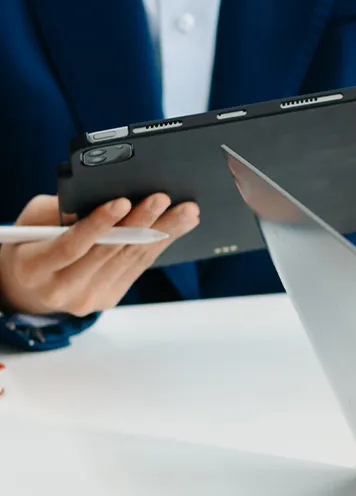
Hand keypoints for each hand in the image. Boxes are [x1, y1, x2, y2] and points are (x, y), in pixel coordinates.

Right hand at [0, 193, 198, 316]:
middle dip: (140, 222)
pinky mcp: (110, 298)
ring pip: (131, 260)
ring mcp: (90, 298)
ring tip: (185, 211)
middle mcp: (63, 289)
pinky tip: (179, 227)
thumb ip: (59, 210)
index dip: (98, 224)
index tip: (122, 201)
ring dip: (163, 233)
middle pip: (109, 252)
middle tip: (162, 199)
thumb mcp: (31, 222)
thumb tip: (101, 197)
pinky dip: (160, 244)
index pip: (71, 246)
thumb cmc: (29, 243)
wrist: (30, 286)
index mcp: (34, 268)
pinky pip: (138, 267)